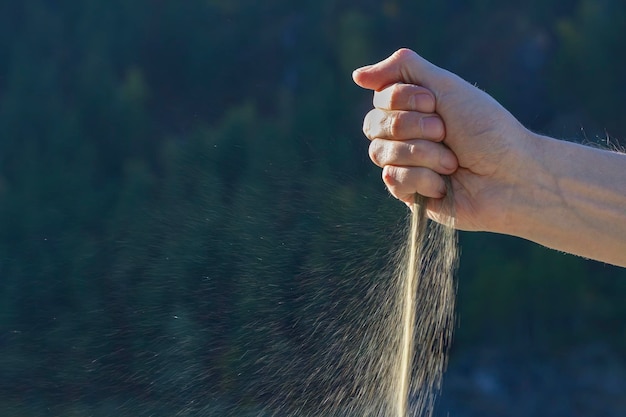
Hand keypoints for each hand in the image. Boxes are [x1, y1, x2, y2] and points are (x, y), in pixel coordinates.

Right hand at [353, 49, 535, 232]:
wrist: (512, 176)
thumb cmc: (486, 130)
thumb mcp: (447, 86)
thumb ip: (403, 69)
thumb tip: (357, 75)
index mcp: (414, 109)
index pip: (380, 98)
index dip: (404, 100)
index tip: (436, 104)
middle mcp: (406, 136)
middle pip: (374, 125)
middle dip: (413, 127)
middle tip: (445, 132)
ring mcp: (406, 165)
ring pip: (380, 153)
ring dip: (423, 154)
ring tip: (452, 162)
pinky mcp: (408, 194)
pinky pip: (393, 180)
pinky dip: (424, 179)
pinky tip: (445, 184)